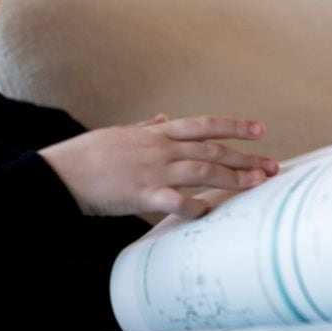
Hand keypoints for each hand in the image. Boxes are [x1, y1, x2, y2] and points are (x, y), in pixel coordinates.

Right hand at [39, 114, 278, 218]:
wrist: (60, 173)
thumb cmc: (87, 155)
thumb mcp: (119, 132)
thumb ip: (144, 126)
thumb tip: (161, 117)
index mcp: (156, 133)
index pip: (204, 125)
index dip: (234, 127)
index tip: (259, 130)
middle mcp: (160, 148)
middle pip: (212, 151)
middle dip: (245, 158)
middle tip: (271, 166)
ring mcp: (152, 170)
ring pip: (202, 171)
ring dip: (232, 178)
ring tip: (256, 185)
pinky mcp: (141, 194)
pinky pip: (176, 201)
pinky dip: (195, 207)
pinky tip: (211, 212)